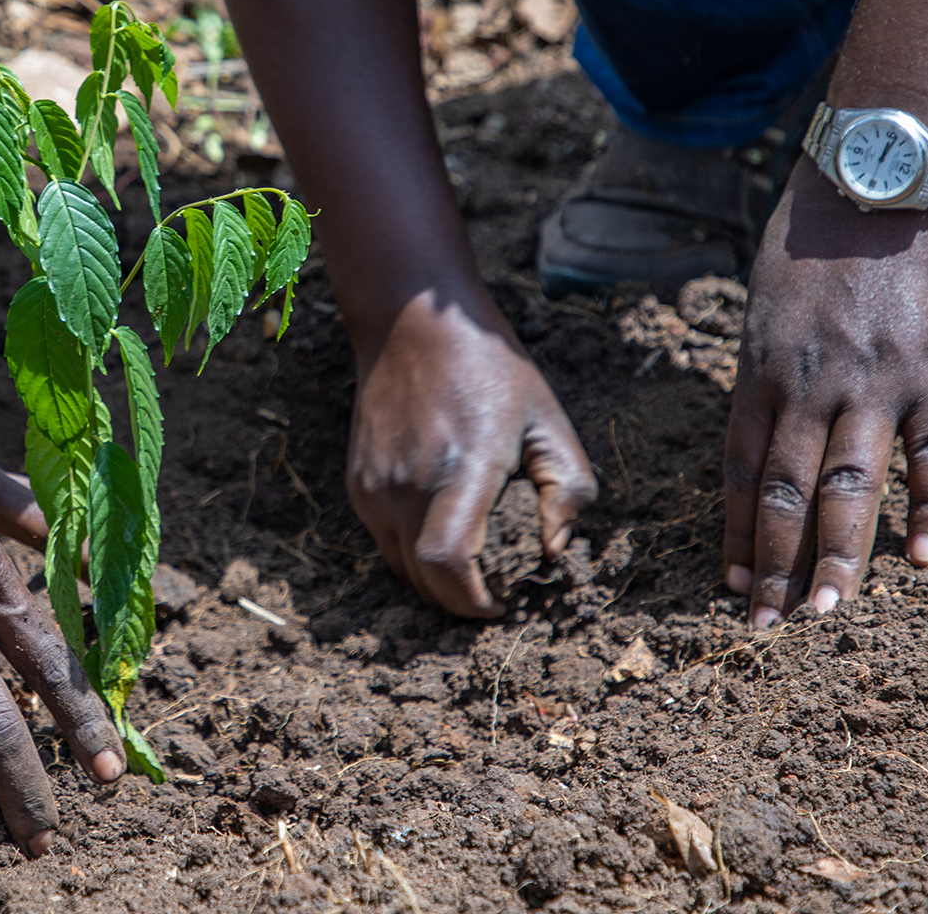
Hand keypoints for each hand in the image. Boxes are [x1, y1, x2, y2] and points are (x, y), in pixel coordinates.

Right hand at [346, 289, 596, 617]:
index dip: (471, 602)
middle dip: (459, 601)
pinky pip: (384, 542)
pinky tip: (442, 529)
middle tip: (495, 591)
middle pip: (421, 581)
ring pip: (398, 568)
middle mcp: (407, 483)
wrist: (411, 322)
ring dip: (434, 581)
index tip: (500, 604)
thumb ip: (569, 488)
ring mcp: (374, 485)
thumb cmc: (488, 368)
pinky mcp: (358, 484)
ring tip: (471, 564)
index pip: (445, 563)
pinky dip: (411, 554)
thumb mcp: (549, 419)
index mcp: (460, 467)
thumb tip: (554, 550)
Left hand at [722, 163, 927, 626]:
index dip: (733, 535)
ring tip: (827, 614)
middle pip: (783, 495)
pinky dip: (927, 511)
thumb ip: (763, 374)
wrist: (882, 178)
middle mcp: (808, 388)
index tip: (732, 586)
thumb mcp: (763, 306)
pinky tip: (921, 560)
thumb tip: (762, 431)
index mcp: (758, 374)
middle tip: (768, 627)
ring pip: (849, 490)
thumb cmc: (812, 236)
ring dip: (837, 558)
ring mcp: (874, 385)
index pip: (737, 473)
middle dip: (774, 567)